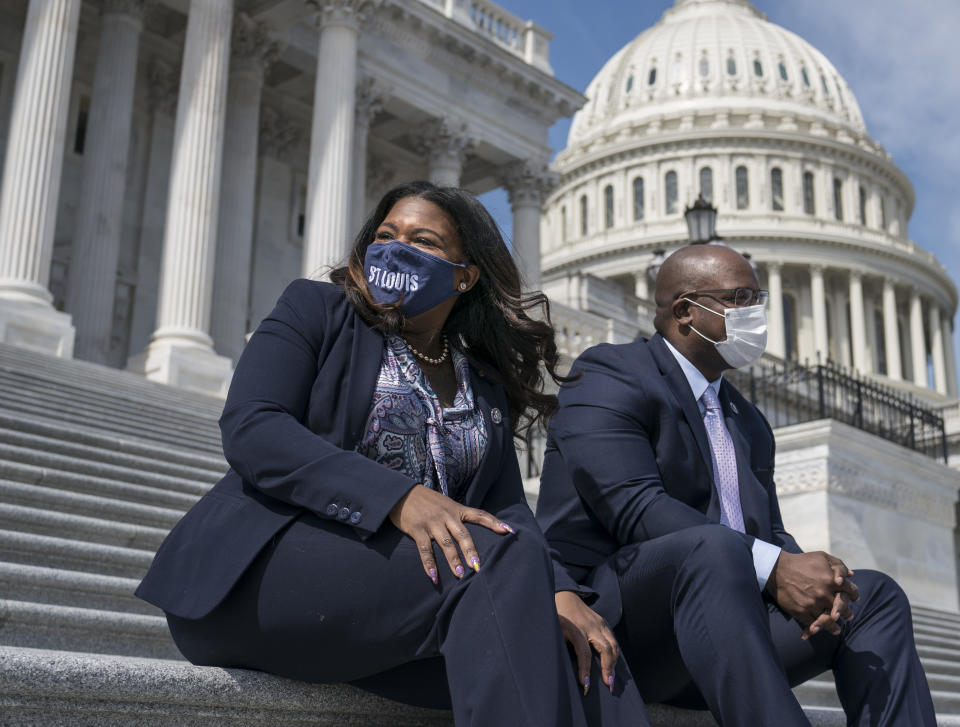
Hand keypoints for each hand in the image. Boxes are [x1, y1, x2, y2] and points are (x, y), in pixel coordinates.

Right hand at [389, 484, 512, 583]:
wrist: (401, 493)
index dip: (494, 523)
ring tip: (461, 576)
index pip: (479, 515)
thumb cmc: (426, 501)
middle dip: (472, 552)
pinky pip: (425, 549)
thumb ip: (457, 516)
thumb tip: (470, 533)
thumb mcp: (445, 503)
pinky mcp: (418, 529)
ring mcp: (432, 523)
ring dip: (453, 561)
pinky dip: (429, 564)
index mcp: (456, 509)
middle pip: (463, 535)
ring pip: (446, 544)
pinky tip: (434, 577)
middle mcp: (446, 515)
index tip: (509, 531)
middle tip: (479, 567)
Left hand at [555, 590, 617, 695]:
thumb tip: (561, 669)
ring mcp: (600, 622)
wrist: (565, 595)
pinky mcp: (603, 622)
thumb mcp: (554, 630)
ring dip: (614, 663)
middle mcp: (591, 625)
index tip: (585, 686)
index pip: (584, 652)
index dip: (585, 670)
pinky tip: (612, 666)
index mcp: (575, 628)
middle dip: (608, 668)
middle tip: (609, 686)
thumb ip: (560, 646)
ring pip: (613, 645)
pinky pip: (613, 640)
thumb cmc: (557, 615)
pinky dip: (614, 655)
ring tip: (612, 680)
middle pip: (605, 648)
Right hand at [765, 551, 858, 632]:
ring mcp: (813, 604)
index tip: (854, 598)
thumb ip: (838, 564)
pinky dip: (819, 628)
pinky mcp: (802, 611)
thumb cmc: (801, 562)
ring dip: (835, 626)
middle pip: (843, 608)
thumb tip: (851, 575)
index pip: (851, 591)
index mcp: (831, 579)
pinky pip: (815, 624)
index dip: (854, 595)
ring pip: (830, 620)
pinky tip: (822, 630)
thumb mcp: (821, 557)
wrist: (777, 569)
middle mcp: (824, 593)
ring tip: (837, 629)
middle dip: (848, 613)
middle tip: (849, 616)